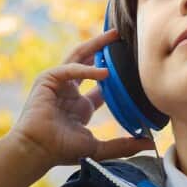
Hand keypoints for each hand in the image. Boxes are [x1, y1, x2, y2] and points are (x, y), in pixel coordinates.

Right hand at [9, 28, 155, 165]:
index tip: (134, 67)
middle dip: (104, 49)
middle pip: (89, 62)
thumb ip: (123, 145)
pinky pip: (69, 68)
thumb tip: (150, 145)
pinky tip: (104, 72)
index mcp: (80, 106)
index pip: (101, 85)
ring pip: (78, 57)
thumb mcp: (98, 147)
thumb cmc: (61, 150)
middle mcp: (70, 91)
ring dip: (95, 45)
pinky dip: (86, 68)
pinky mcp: (47, 80)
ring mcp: (58, 84)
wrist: (37, 150)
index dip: (116, 75)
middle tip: (122, 38)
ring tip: (114, 36)